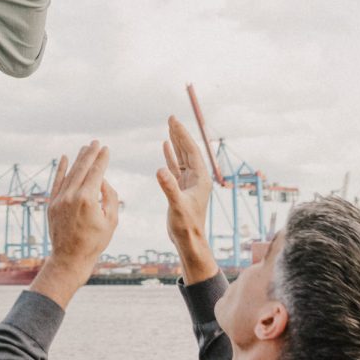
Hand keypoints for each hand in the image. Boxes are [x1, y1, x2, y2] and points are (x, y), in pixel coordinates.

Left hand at [32, 142, 119, 307]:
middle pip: (82, 168)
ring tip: (85, 148)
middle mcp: (71, 196)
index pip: (97, 172)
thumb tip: (102, 180)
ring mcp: (59, 199)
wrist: (70, 258)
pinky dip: (60, 169)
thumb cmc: (95, 241)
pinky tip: (64, 158)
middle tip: (96, 142)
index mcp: (88, 199)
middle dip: (90, 154)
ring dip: (78, 159)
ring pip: (69, 173)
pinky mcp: (51, 204)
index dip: (102, 159)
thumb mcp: (111, 220)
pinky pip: (56, 182)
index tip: (106, 149)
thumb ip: (110, 196)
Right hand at [157, 116, 217, 284]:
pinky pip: (176, 167)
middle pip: (188, 150)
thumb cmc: (186, 226)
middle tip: (171, 118)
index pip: (191, 151)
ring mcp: (189, 182)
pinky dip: (171, 155)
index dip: (182, 135)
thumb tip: (159, 170)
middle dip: (180, 134)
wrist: (189, 241)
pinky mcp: (181, 188)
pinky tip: (166, 146)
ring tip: (169, 127)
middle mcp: (197, 178)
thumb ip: (169, 187)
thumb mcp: (177, 206)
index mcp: (200, 178)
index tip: (173, 121)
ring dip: (176, 142)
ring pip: (182, 157)